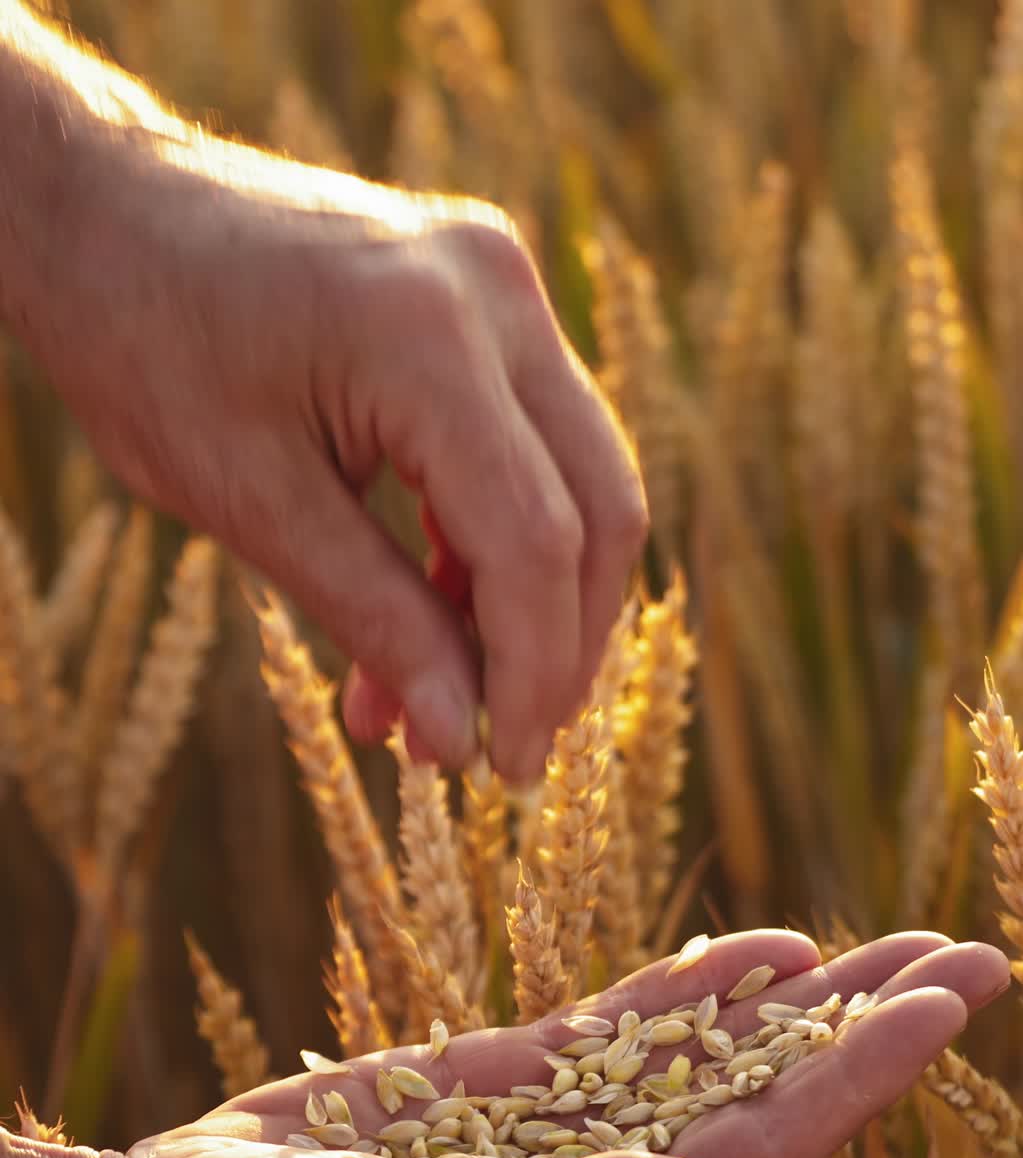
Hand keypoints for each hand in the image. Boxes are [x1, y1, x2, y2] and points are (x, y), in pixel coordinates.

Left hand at [27, 134, 646, 782]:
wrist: (106, 208)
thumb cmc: (143, 341)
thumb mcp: (249, 502)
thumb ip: (374, 619)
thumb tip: (460, 736)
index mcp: (426, 337)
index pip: (536, 538)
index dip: (534, 670)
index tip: (508, 767)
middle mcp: (497, 295)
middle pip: (599, 506)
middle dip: (561, 643)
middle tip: (505, 742)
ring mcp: (504, 287)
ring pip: (582, 480)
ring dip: (526, 601)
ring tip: (443, 695)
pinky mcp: (492, 303)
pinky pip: (535, 443)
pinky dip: (496, 540)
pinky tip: (433, 610)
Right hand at [90, 931, 1007, 1157]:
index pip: (779, 1142)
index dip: (871, 1069)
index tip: (953, 999)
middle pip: (781, 1087)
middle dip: (879, 1020)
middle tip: (973, 950)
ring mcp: (575, 1122)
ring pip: (723, 1047)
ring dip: (814, 995)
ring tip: (897, 941)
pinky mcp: (518, 1083)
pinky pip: (635, 1024)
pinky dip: (704, 985)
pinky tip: (769, 952)